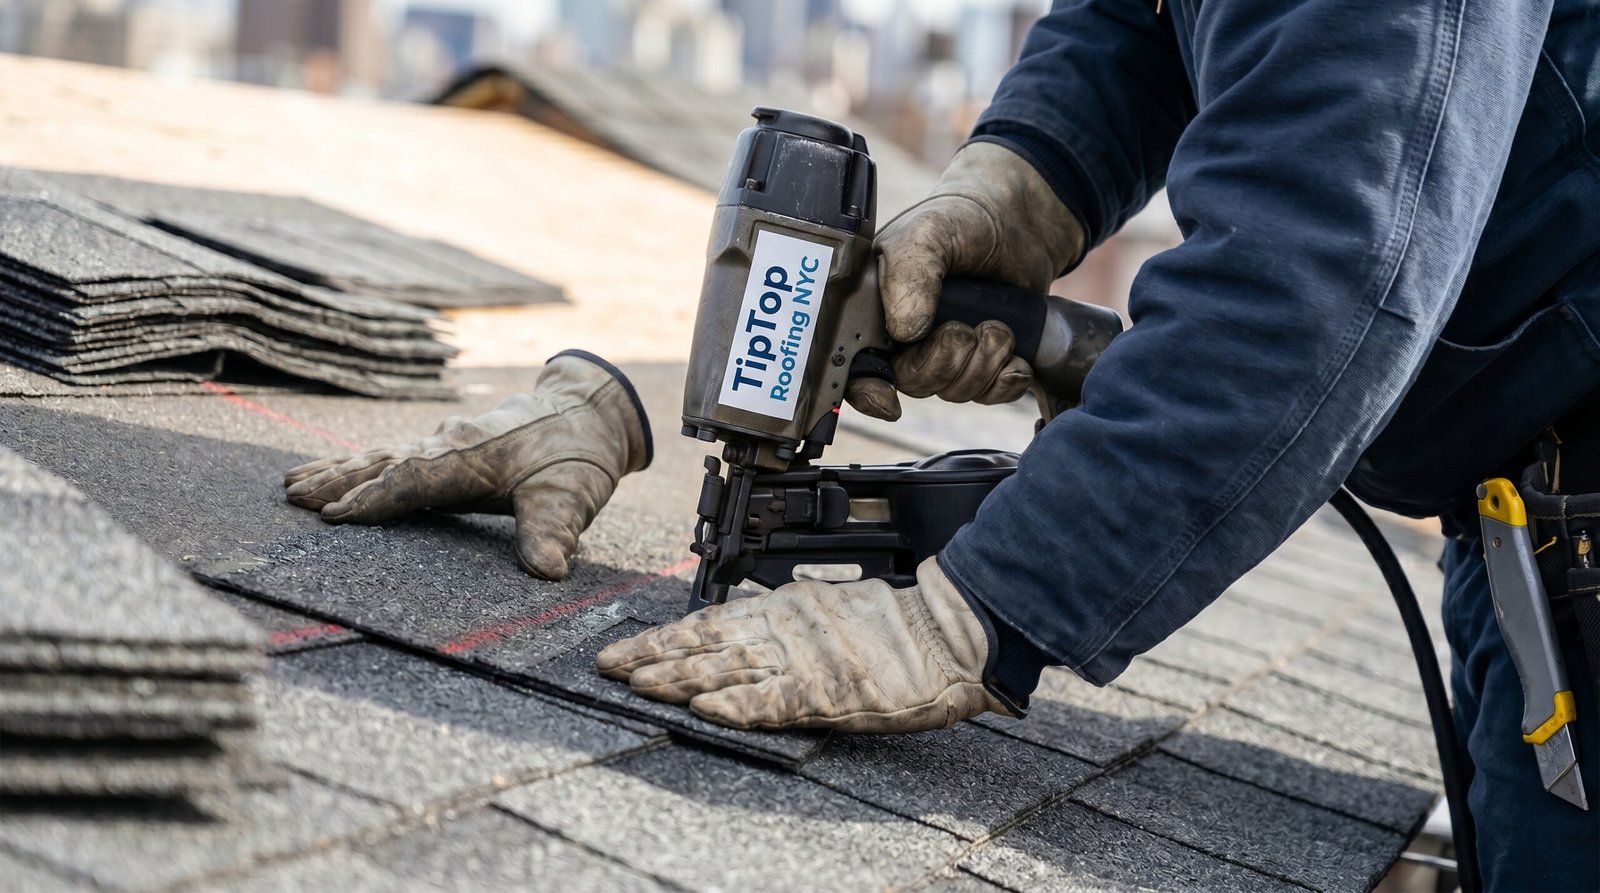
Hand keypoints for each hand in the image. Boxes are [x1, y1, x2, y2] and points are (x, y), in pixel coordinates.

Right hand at [283, 351, 650, 579]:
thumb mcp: (572, 496)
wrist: (586, 411)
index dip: (376, 499)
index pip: (413, 479)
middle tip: (292, 498)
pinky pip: (392, 458)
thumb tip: (550, 572)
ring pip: (381, 457)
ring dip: (338, 472)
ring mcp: (442, 445)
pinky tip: (331, 474)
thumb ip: (555, 532)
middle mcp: (448, 446)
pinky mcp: (444, 450)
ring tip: (291, 485)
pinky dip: (358, 466)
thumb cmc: (576, 455)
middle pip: (383, 464)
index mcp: (471, 457)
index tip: (336, 517)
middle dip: (338, 481)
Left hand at [595, 557, 1015, 731]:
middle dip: (651, 655)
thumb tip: (745, 630)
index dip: (663, 638)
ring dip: (675, 678)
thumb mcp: (829, 607)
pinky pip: (772, 701)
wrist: (948, 631)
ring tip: (634, 684)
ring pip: (724, 669)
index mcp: (783, 608)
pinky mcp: (827, 690)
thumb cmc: (896, 626)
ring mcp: (802, 660)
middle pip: (703, 644)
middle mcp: (782, 629)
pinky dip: (736, 706)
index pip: (708, 623)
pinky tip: (703, 711)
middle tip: (606, 666)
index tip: (624, 650)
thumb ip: (787, 619)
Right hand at [845, 141, 1084, 420]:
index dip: (868, 392)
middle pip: (914, 383)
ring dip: (984, 362)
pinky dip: (1007, 378)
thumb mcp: (925, 235)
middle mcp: (905, 339)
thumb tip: (906, 332)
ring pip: (956, 391)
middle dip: (946, 362)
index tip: (890, 400)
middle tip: (963, 328)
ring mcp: (946, 353)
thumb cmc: (959, 220)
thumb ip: (908, 276)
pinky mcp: (984, 362)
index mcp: (875, 312)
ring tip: (996, 325)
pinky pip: (992, 394)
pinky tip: (1013, 351)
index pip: (856, 369)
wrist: (1018, 220)